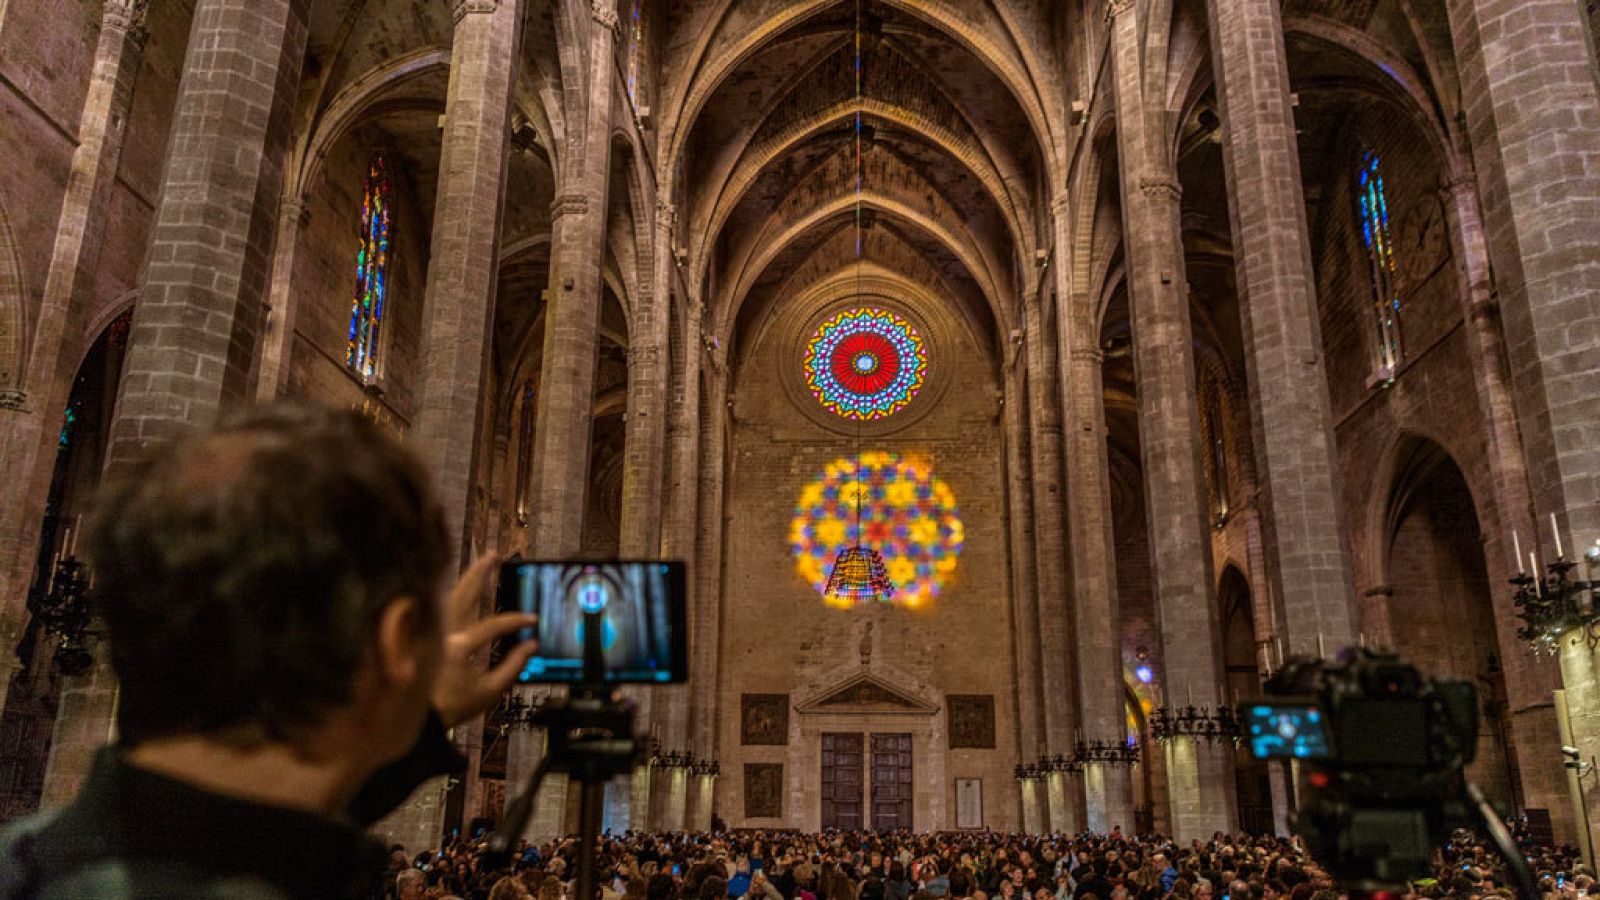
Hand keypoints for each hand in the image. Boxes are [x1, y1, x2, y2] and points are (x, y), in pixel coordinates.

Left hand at [432, 552, 538, 727]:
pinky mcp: (430, 636)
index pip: (492, 625)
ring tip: (482, 562)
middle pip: (462, 595)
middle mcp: (443, 634)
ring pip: (450, 597)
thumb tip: (531, 646)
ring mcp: (433, 633)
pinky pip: (443, 608)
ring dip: (467, 579)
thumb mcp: (489, 692)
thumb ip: (513, 667)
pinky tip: (464, 588)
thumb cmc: (452, 706)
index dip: (515, 621)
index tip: (531, 620)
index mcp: (458, 647)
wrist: (421, 718)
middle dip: (479, 573)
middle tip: (494, 556)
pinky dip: (455, 594)